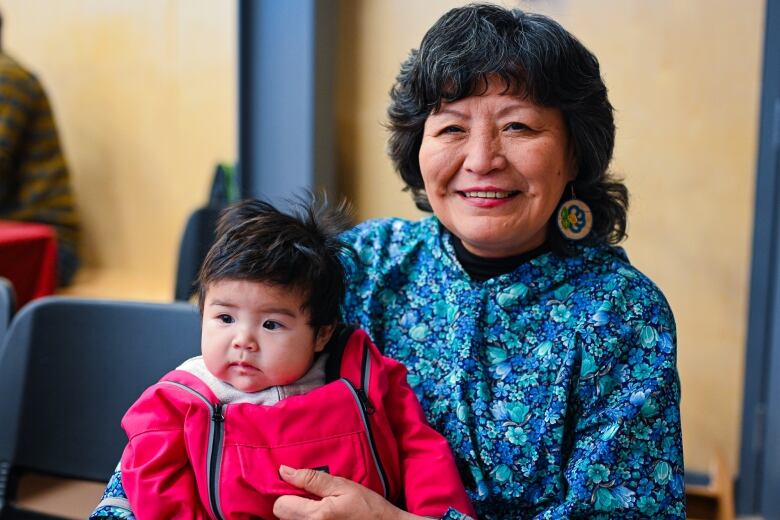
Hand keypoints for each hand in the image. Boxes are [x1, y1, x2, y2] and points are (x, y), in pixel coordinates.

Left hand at [273, 465, 418, 519]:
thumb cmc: (368, 508)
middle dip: (293, 505)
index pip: (280, 504)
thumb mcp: (343, 486)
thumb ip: (311, 479)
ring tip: (321, 509)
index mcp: (316, 516)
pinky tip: (325, 518)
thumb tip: (284, 471)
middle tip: (314, 499)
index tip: (303, 489)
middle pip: (282, 516)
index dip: (289, 493)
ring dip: (300, 514)